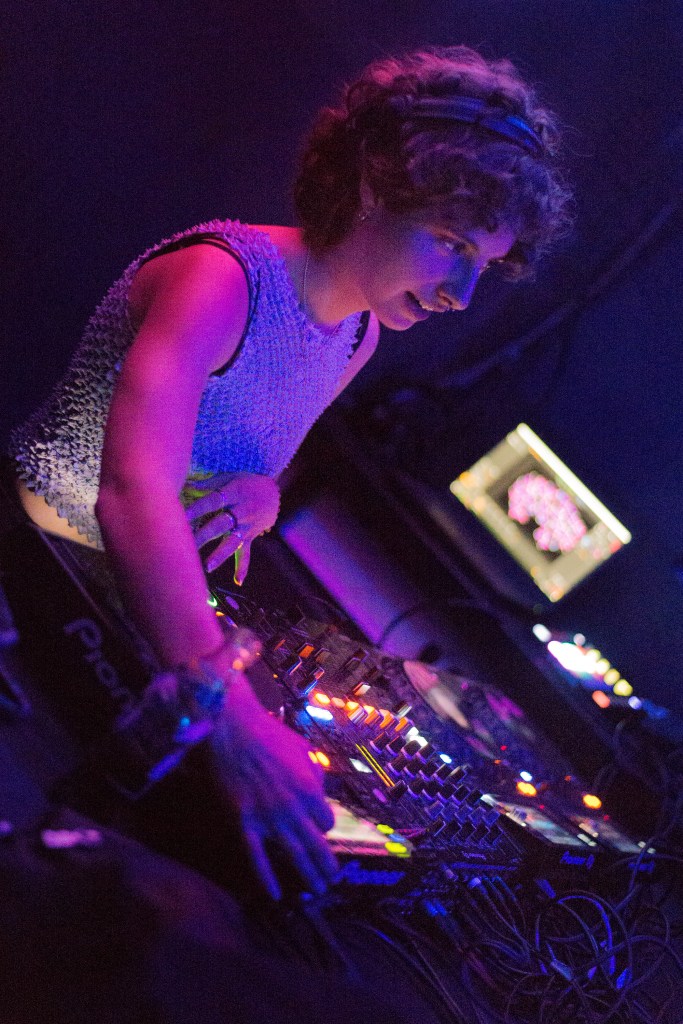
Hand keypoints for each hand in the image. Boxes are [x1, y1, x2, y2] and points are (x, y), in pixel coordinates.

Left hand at [185, 472, 279, 582]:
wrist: (274, 492)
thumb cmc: (246, 483)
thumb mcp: (230, 478)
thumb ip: (209, 484)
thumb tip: (186, 484)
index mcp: (234, 493)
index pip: (213, 501)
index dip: (197, 508)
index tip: (181, 516)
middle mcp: (242, 511)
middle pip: (220, 524)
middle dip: (203, 535)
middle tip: (187, 545)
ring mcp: (247, 526)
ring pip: (232, 542)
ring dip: (220, 555)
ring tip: (207, 567)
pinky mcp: (250, 537)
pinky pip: (246, 553)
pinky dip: (243, 567)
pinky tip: (238, 581)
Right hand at [208, 672, 336, 899]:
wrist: (235, 731)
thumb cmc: (270, 735)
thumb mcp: (304, 749)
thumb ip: (316, 772)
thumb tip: (320, 790)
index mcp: (310, 789)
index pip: (326, 821)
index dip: (324, 825)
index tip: (318, 827)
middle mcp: (293, 808)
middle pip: (317, 844)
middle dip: (327, 864)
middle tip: (332, 879)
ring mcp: (269, 817)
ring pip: (294, 854)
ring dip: (308, 874)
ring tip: (318, 890)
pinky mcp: (245, 821)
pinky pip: (258, 856)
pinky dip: (267, 877)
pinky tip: (275, 894)